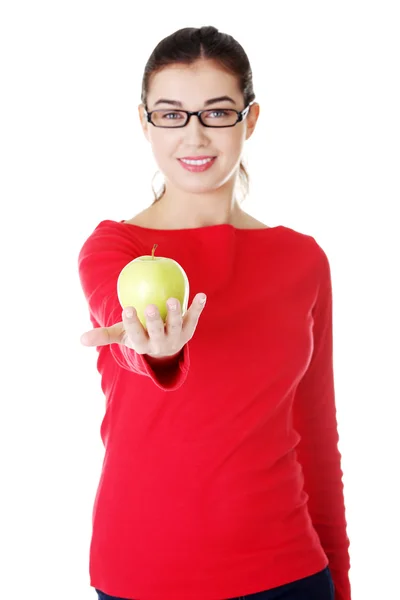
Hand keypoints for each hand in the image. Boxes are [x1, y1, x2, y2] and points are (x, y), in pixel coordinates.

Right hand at [80, 293, 206, 358]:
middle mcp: (160, 344)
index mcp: (142, 345)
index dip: (132, 324)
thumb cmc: (138, 336)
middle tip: (149, 306)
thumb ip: (103, 336)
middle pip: (157, 333)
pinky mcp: (189, 330)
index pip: (135, 335)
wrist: (165, 350)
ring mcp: (176, 338)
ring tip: (172, 299)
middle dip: (153, 322)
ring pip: (177, 327)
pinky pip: (193, 317)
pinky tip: (201, 295)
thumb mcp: (121, 336)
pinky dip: (198, 308)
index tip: (127, 310)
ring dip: (175, 314)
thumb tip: (81, 339)